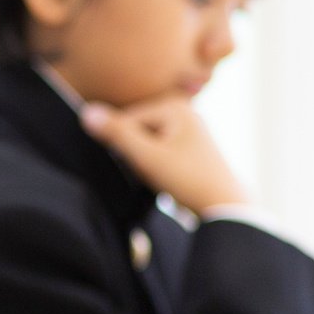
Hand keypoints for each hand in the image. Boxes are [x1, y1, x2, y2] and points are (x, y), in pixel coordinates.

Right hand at [78, 95, 247, 213]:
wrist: (226, 208)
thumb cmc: (189, 181)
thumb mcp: (147, 158)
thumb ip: (117, 134)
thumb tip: (87, 112)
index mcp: (175, 105)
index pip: (127, 121)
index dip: (127, 148)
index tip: (150, 166)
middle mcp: (184, 110)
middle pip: (138, 131)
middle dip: (138, 155)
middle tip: (160, 173)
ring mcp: (190, 128)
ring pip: (147, 144)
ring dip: (147, 163)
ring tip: (168, 177)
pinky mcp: (192, 145)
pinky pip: (160, 151)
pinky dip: (159, 166)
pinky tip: (172, 178)